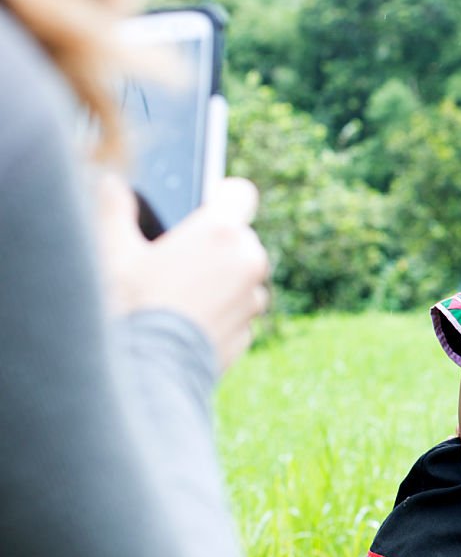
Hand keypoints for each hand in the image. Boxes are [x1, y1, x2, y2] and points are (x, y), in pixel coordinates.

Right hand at [96, 174, 270, 371]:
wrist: (147, 372)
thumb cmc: (130, 306)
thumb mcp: (113, 251)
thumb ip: (115, 209)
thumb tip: (111, 183)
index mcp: (222, 232)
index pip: (241, 193)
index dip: (223, 196)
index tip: (207, 203)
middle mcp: (249, 262)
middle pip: (240, 240)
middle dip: (214, 246)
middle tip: (175, 260)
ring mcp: (252, 301)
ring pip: (241, 279)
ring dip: (219, 282)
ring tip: (176, 295)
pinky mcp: (248, 333)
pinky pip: (236, 314)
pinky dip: (218, 314)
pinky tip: (183, 322)